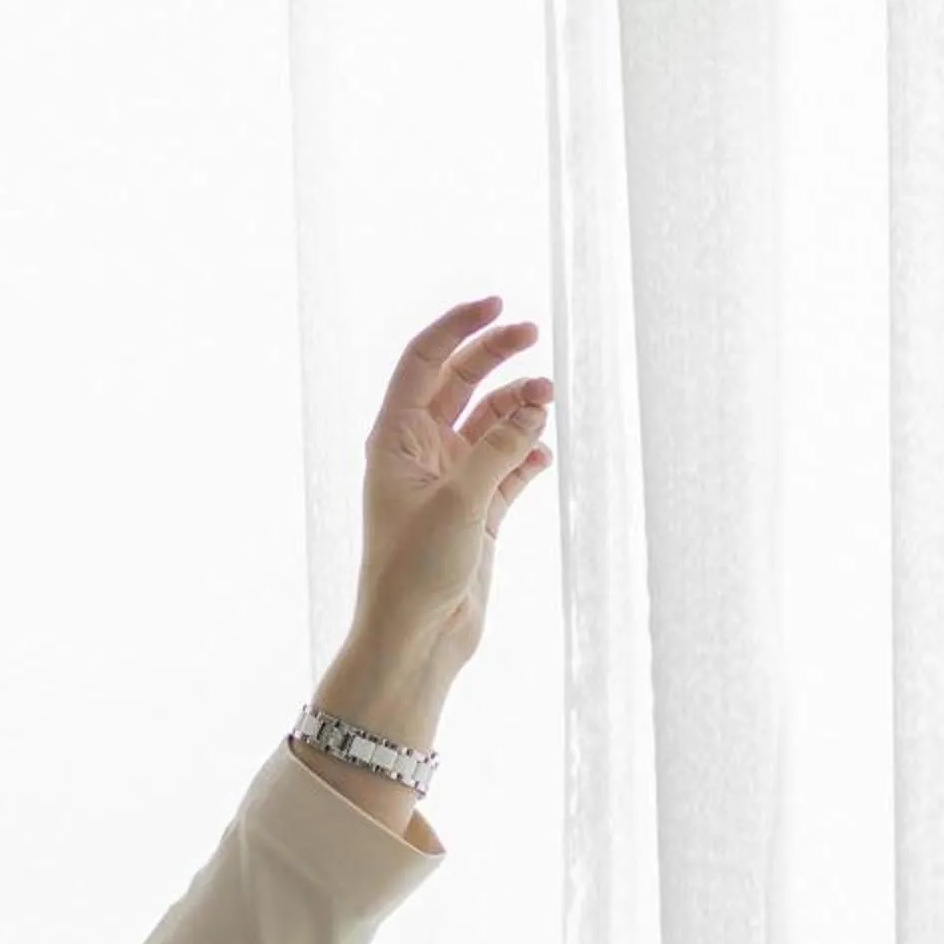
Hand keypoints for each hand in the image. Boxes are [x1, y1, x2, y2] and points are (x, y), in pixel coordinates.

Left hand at [351, 295, 555, 673]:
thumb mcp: (460, 501)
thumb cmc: (415, 571)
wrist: (415, 639)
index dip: (458, 327)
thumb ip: (499, 448)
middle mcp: (420, 453)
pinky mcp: (476, 513)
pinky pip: (508, 468)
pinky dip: (528, 456)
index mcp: (395, 439)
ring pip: (490, 425)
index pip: (424, 361)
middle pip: (461, 384)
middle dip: (497, 357)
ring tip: (547, 402)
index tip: (498, 304)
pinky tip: (544, 453)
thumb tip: (535, 402)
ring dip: (519, 409)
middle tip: (536, 338)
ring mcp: (450, 482)